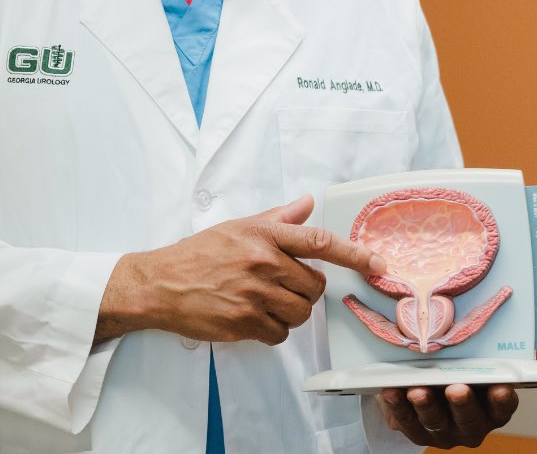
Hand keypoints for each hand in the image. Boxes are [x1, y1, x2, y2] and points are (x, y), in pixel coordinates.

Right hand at [96, 195, 385, 344]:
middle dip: (304, 290)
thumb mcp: (237, 227)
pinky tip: (251, 317)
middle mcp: (262, 262)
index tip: (377, 264)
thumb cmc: (197, 254)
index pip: (319, 242)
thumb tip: (307, 203)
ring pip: (300, 313)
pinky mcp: (244, 322)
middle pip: (313, 286)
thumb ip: (276, 218)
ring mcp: (254, 294)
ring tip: (263, 302)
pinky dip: (272, 330)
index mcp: (263, 236)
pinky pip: (280, 333)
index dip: (353, 254)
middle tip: (280, 286)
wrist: (159, 284)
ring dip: (289, 312)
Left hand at [376, 345, 536, 448]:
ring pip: (435, 421)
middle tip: (457, 388)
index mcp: (492, 408)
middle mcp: (470, 424)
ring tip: (418, 389)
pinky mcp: (413, 428)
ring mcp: (442, 430)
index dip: (503, 399)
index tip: (501, 386)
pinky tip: (391, 390)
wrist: (420, 381)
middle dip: (463, 404)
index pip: (503, 408)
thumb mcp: (488, 359)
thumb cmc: (461, 368)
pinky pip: (404, 420)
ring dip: (426, 406)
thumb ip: (520, 355)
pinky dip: (397, 406)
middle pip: (469, 418)